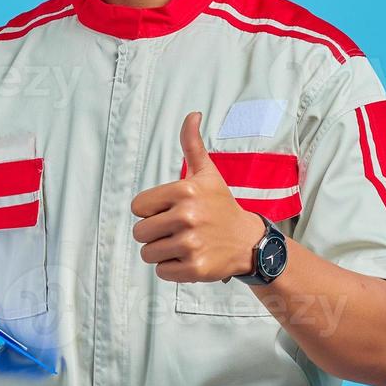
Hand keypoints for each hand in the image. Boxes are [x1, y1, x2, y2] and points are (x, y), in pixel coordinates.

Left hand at [130, 111, 266, 282]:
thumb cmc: (220, 205)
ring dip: (162, 252)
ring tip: (184, 244)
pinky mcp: (195, 269)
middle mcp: (187, 216)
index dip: (151, 211)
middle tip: (177, 230)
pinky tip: (190, 258)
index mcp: (185, 191)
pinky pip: (161, 272)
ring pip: (148, 254)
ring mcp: (191, 244)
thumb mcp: (207, 173)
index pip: (138, 207)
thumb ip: (192, 145)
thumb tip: (192, 114)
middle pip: (139, 233)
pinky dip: (172, 268)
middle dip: (154, 234)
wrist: (248, 241)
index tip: (171, 211)